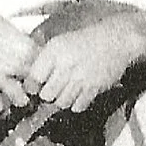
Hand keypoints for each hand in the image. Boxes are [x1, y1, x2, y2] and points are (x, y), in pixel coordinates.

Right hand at [0, 0, 40, 116]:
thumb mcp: (11, 29)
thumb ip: (23, 43)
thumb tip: (33, 47)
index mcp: (26, 48)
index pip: (47, 66)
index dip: (48, 71)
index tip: (47, 73)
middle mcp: (16, 64)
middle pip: (37, 84)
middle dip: (39, 89)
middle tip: (38, 91)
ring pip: (20, 98)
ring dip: (21, 99)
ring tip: (21, 99)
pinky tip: (0, 107)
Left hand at [22, 12, 145, 113]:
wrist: (116, 39)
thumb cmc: (87, 40)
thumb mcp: (60, 42)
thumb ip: (43, 59)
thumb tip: (29, 78)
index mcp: (54, 52)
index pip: (32, 79)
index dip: (32, 86)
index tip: (35, 86)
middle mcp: (66, 66)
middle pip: (46, 95)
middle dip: (47, 94)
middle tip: (52, 89)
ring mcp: (81, 78)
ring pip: (61, 103)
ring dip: (61, 100)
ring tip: (66, 90)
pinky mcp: (94, 88)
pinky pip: (78, 106)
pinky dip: (76, 103)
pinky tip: (79, 93)